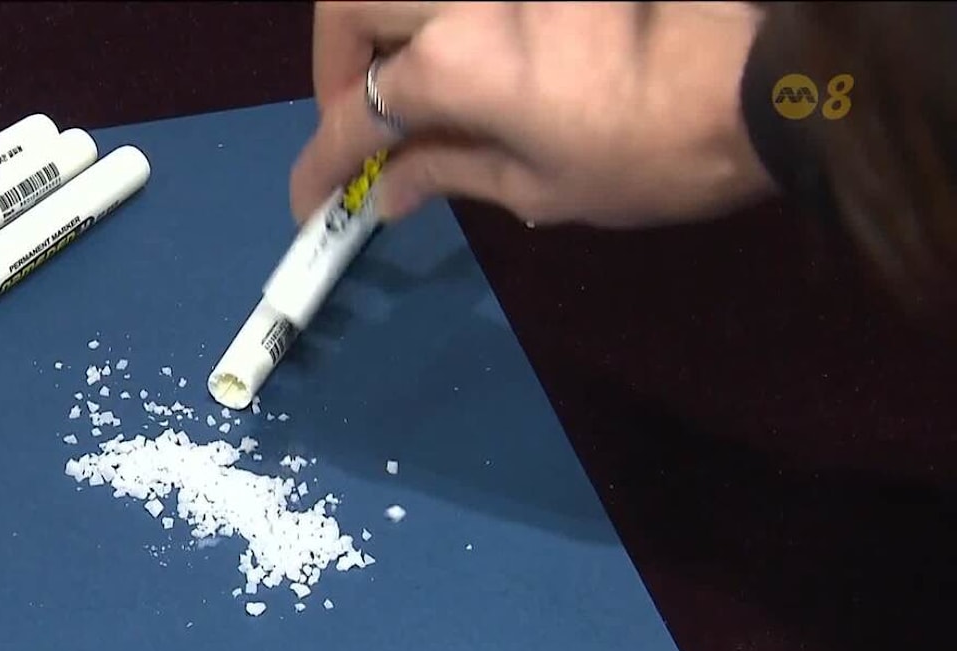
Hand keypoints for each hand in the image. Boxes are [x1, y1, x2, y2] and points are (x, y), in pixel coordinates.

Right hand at [290, 2, 777, 228]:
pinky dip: (434, 14)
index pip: (356, 116)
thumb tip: (390, 190)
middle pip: (350, 11)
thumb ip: (451, 173)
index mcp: (453, 65)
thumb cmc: (657, 152)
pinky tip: (456, 46)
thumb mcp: (544, 187)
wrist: (768, 81)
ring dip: (376, 25)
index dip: (321, 164)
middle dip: (333, 69)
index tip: (310, 203)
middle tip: (358, 119)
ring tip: (400, 74)